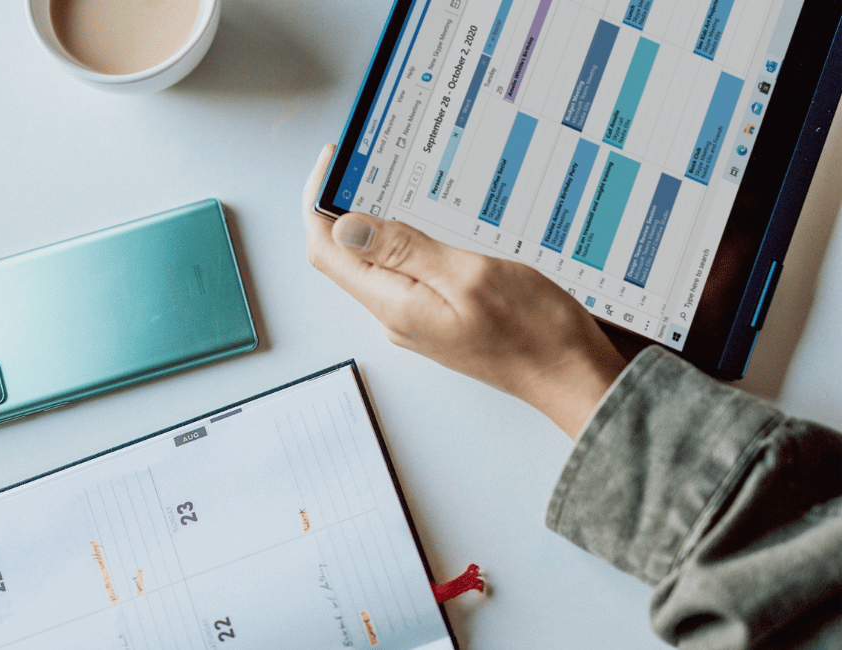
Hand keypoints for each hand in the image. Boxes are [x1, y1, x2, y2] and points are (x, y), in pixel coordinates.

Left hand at [302, 145, 626, 438]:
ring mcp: (415, 318)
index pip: (326, 250)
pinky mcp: (437, 316)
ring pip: (378, 262)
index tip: (333, 161)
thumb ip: (405, 250)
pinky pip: (407, 274)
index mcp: (395, 305)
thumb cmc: (533, 331)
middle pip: (347, 255)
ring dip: (380, 222)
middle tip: (369, 160)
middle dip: (346, 205)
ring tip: (399, 181)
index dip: (318, 202)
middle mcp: (396, 315)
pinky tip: (431, 220)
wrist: (569, 376)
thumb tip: (345, 226)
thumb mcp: (469, 276)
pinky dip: (408, 241)